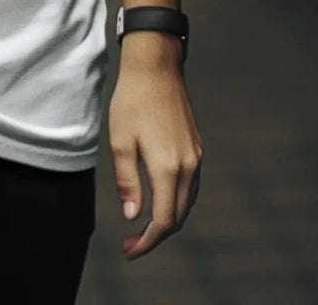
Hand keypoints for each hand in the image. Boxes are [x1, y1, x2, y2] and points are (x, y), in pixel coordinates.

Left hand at [109, 35, 202, 259]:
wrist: (155, 67)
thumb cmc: (132, 101)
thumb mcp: (120, 141)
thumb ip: (127, 182)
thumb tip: (133, 217)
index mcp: (168, 168)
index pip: (164, 221)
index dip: (147, 242)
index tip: (128, 251)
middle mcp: (188, 166)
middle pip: (179, 217)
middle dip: (156, 235)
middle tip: (131, 243)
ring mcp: (196, 156)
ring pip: (187, 203)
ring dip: (169, 219)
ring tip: (142, 225)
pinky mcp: (197, 147)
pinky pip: (191, 186)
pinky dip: (177, 200)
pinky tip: (159, 198)